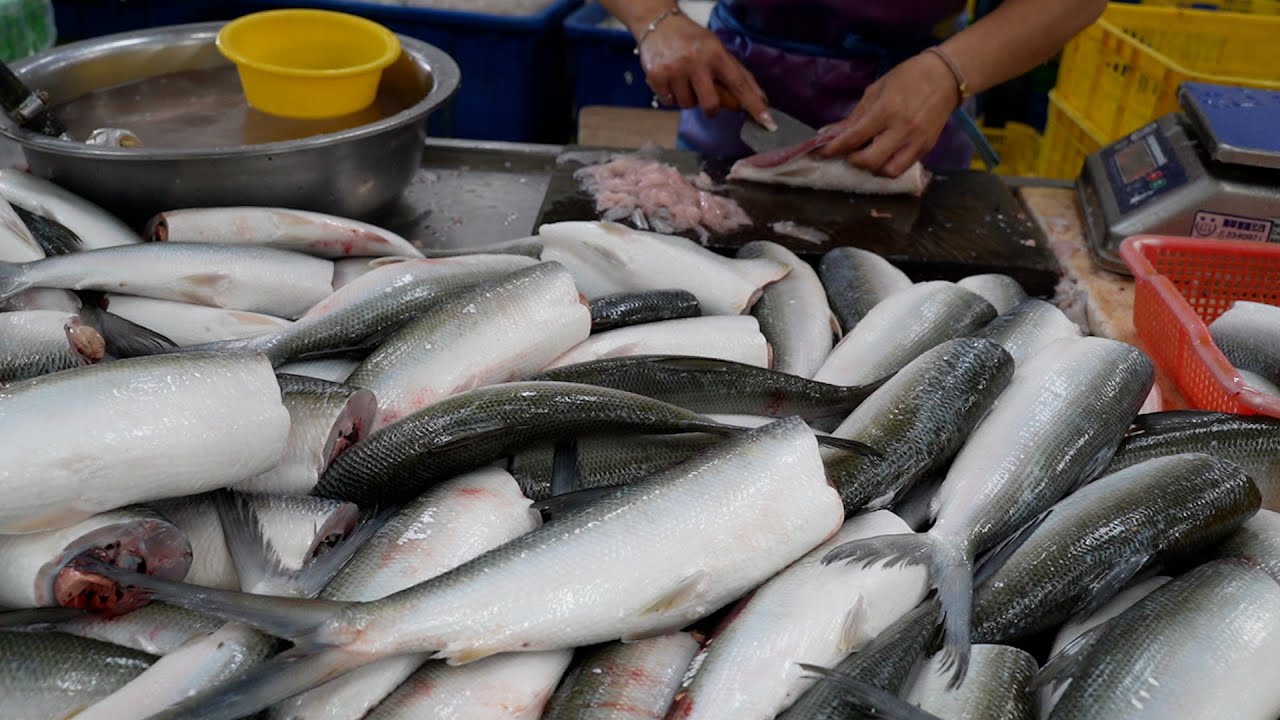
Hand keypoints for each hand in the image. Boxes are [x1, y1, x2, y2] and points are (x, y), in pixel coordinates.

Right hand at [637, 14, 772, 127]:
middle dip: (710, 107)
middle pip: (711, 105)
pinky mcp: (657, 76)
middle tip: (705, 92)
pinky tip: (671, 79)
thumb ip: (738, 75)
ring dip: (688, 98)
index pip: (740, 84)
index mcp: (716, 54)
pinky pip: (670, 102)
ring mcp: (674, 69)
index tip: (768, 122)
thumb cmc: (692, 39)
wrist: (658, 23)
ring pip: (688, 105)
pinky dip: (672, 95)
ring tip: (684, 78)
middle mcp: (696, 61)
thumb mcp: (717, 50)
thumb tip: (760, 100)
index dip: (754, 105)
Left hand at [815, 51, 961, 177]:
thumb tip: (831, 133)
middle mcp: (901, 129)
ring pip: (887, 171)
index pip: (855, 138)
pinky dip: (888, 167)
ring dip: (872, 168)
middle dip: (853, 161)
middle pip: (870, 161)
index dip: (834, 148)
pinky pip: (902, 168)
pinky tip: (882, 157)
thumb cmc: (908, 77)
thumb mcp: (876, 90)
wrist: (946, 77)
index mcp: (886, 110)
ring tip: (867, 156)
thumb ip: (855, 116)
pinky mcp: (926, 148)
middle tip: (849, 153)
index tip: (820, 153)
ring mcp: (916, 141)